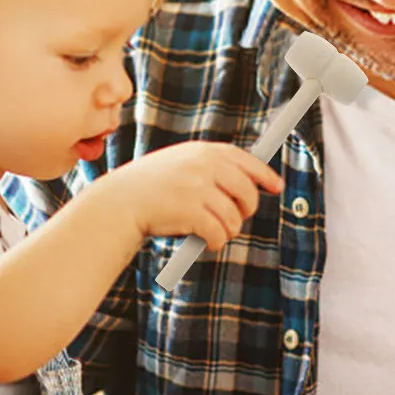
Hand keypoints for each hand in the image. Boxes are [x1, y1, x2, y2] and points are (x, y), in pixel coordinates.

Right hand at [98, 141, 283, 252]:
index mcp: (202, 151)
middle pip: (247, 192)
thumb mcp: (179, 164)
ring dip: (227, 231)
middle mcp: (204, 166)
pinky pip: (220, 234)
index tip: (276, 186)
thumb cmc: (148, 188)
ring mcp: (198, 188)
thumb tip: (247, 182)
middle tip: (234, 219)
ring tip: (211, 232)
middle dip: (246, 211)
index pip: (245, 160)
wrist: (118, 203)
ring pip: (235, 219)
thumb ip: (208, 168)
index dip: (264, 175)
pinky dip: (216, 243)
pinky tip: (204, 242)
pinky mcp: (192, 212)